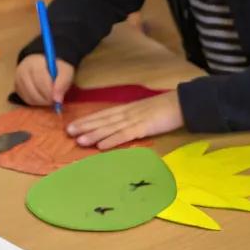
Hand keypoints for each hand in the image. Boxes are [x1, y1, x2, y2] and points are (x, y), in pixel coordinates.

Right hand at [15, 54, 74, 106]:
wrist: (43, 63)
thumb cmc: (55, 68)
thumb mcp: (65, 70)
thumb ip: (63, 83)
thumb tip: (57, 100)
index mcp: (35, 63)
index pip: (41, 81)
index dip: (50, 92)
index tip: (58, 98)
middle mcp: (23, 71)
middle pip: (33, 91)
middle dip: (46, 99)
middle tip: (55, 100)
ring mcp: (18, 80)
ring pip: (30, 97)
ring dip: (42, 102)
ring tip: (50, 98)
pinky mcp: (17, 88)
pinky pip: (26, 100)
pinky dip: (36, 102)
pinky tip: (43, 98)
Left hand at [66, 89, 183, 148]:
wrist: (182, 103)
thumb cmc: (165, 108)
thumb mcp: (145, 111)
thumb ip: (133, 117)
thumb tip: (120, 125)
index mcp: (127, 109)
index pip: (104, 114)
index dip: (88, 119)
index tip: (73, 124)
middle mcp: (127, 114)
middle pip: (103, 120)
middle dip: (85, 126)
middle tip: (68, 132)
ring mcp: (134, 120)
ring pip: (110, 128)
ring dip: (94, 134)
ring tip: (79, 140)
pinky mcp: (143, 128)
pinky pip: (124, 135)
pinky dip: (112, 140)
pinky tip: (101, 146)